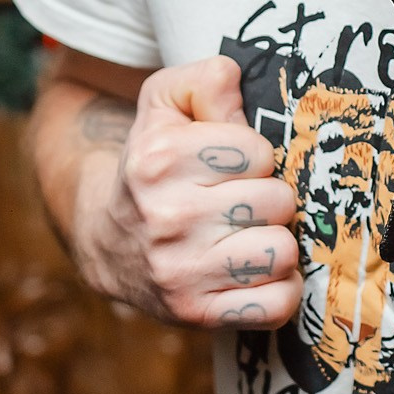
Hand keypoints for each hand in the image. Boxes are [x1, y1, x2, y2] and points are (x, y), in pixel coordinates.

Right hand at [79, 53, 300, 328]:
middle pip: (278, 201)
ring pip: (283, 251)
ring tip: (247, 236)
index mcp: (159, 160)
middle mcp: (166, 217)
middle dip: (268, 198)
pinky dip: (277, 289)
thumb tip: (236, 78)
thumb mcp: (165, 106)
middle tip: (242, 204)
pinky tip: (252, 273)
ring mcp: (180, 272)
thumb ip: (205, 80)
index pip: (258, 151)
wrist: (110, 242)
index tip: (232, 166)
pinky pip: (278, 303)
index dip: (254, 156)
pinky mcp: (197, 314)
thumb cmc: (153, 167)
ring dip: (275, 243)